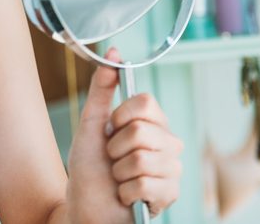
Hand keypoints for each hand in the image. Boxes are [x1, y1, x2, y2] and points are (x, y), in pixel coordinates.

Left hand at [66, 48, 182, 223]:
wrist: (86, 207)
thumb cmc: (90, 167)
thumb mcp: (90, 123)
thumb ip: (102, 89)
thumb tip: (112, 53)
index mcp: (153, 123)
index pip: (145, 102)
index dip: (121, 116)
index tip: (111, 129)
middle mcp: (168, 142)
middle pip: (140, 131)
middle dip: (115, 148)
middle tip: (113, 160)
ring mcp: (172, 169)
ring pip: (141, 159)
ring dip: (119, 172)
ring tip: (119, 178)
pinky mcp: (170, 194)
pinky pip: (144, 184)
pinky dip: (126, 191)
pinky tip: (127, 195)